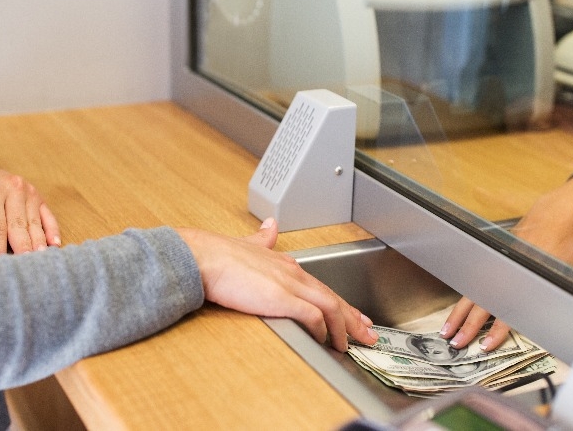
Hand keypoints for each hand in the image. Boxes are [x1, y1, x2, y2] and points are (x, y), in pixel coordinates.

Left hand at [0, 159, 60, 256]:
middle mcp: (13, 189)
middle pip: (18, 226)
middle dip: (21, 250)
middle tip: (24, 269)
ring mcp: (29, 191)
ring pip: (34, 224)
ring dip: (38, 245)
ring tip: (40, 262)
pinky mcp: (39, 196)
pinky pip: (48, 216)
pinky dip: (52, 231)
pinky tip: (54, 245)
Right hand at [176, 218, 377, 351]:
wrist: (203, 257)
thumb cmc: (218, 255)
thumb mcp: (247, 243)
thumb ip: (262, 239)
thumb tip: (270, 226)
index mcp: (287, 265)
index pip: (322, 287)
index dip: (341, 303)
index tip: (355, 316)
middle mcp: (293, 273)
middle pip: (333, 298)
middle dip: (353, 319)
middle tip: (368, 335)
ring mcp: (289, 285)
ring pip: (330, 306)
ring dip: (343, 328)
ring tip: (347, 345)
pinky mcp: (282, 299)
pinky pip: (312, 315)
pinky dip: (322, 329)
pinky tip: (324, 339)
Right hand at [442, 168, 572, 350]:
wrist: (553, 218)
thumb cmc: (560, 247)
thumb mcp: (562, 278)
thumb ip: (551, 299)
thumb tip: (551, 326)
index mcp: (519, 283)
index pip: (504, 314)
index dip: (495, 333)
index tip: (485, 347)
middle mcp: (502, 276)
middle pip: (480, 307)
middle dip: (466, 328)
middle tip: (455, 344)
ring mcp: (494, 267)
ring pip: (471, 296)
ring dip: (458, 315)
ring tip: (447, 330)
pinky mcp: (492, 261)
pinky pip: (474, 284)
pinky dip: (464, 298)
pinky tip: (458, 309)